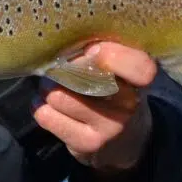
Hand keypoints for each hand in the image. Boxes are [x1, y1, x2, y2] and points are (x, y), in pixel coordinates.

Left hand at [33, 41, 155, 174]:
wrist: (125, 140)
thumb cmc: (115, 91)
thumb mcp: (121, 70)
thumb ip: (105, 51)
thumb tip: (69, 38)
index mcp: (140, 79)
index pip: (140, 68)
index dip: (112, 55)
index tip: (91, 50)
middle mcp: (129, 104)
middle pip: (84, 77)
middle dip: (64, 67)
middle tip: (60, 66)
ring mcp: (109, 126)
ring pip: (59, 96)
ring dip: (47, 88)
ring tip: (52, 86)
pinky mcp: (87, 143)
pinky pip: (47, 116)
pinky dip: (40, 106)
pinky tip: (47, 105)